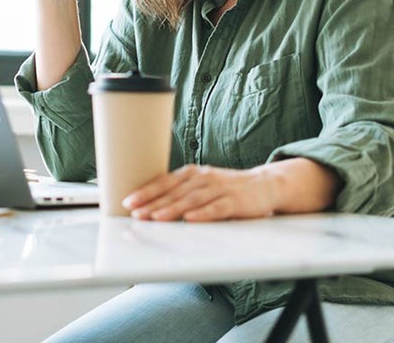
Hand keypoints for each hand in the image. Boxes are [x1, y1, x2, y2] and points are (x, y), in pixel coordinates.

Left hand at [123, 164, 279, 221]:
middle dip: (153, 202)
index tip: (129, 201)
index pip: (165, 182)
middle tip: (135, 212)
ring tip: (155, 217)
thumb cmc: (227, 188)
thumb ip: (182, 192)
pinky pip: (217, 208)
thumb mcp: (202, 185)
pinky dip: (203, 213)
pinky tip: (191, 220)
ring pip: (192, 199)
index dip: (146, 191)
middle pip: (174, 191)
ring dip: (172, 208)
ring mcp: (220, 188)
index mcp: (192, 173)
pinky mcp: (235, 201)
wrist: (265, 184)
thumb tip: (151, 207)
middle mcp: (203, 178)